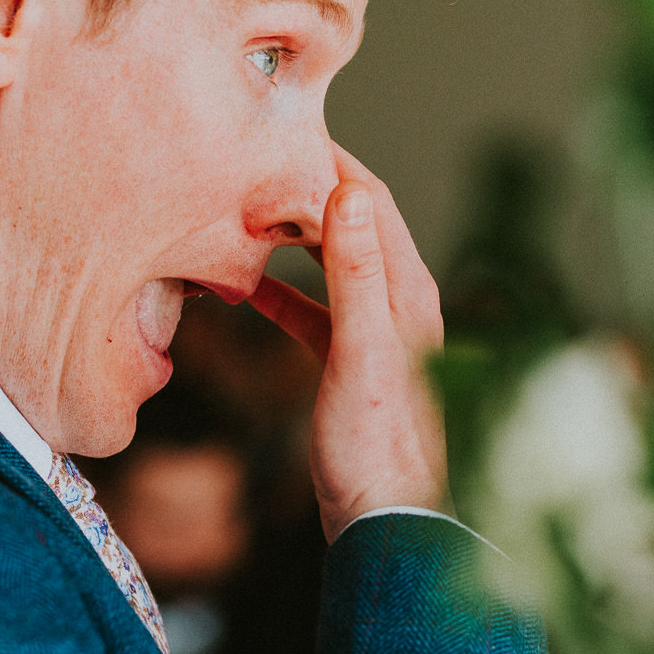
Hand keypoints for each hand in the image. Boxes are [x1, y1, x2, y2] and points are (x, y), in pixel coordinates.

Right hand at [249, 147, 446, 541]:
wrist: (389, 526)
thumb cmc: (378, 446)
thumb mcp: (361, 350)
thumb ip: (354, 271)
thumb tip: (346, 189)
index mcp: (407, 291)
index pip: (368, 200)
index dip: (329, 159)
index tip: (285, 126)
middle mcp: (399, 304)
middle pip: (351, 225)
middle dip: (307, 190)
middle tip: (256, 161)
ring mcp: (377, 335)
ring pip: (331, 266)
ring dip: (292, 239)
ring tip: (246, 213)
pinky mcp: (353, 366)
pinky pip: (315, 312)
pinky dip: (284, 294)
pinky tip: (247, 291)